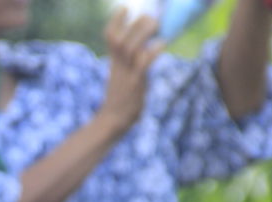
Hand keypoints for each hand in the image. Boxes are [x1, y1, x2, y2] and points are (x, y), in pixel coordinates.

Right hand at [97, 8, 166, 137]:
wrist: (113, 121)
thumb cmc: (121, 100)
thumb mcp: (123, 77)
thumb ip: (130, 63)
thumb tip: (145, 52)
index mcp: (114, 61)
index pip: (110, 36)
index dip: (116, 20)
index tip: (126, 8)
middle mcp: (118, 65)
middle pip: (120, 37)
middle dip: (134, 23)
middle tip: (151, 16)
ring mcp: (125, 74)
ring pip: (130, 47)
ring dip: (143, 33)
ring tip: (156, 24)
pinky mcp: (134, 84)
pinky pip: (142, 64)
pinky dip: (152, 52)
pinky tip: (162, 44)